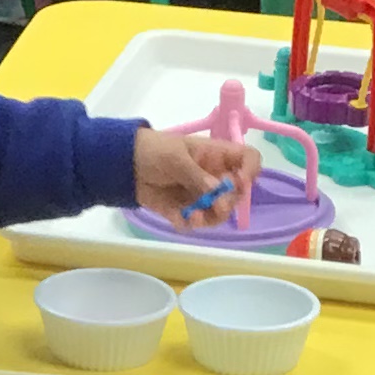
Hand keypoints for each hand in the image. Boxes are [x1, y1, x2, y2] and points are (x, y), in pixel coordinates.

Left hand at [133, 127, 259, 226]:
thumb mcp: (176, 157)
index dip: (250, 171)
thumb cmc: (153, 150)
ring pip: (219, 213)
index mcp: (216, 155)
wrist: (123, 164)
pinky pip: (197, 222)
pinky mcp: (186, 210)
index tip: (241, 183)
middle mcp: (214, 176)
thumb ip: (197, 175)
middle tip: (216, 207)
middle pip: (237, 193)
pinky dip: (191, 224)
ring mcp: (200, 194)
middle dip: (229, 202)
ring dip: (211, 218)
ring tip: (193, 217)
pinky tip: (179, 220)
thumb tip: (218, 190)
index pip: (247, 160)